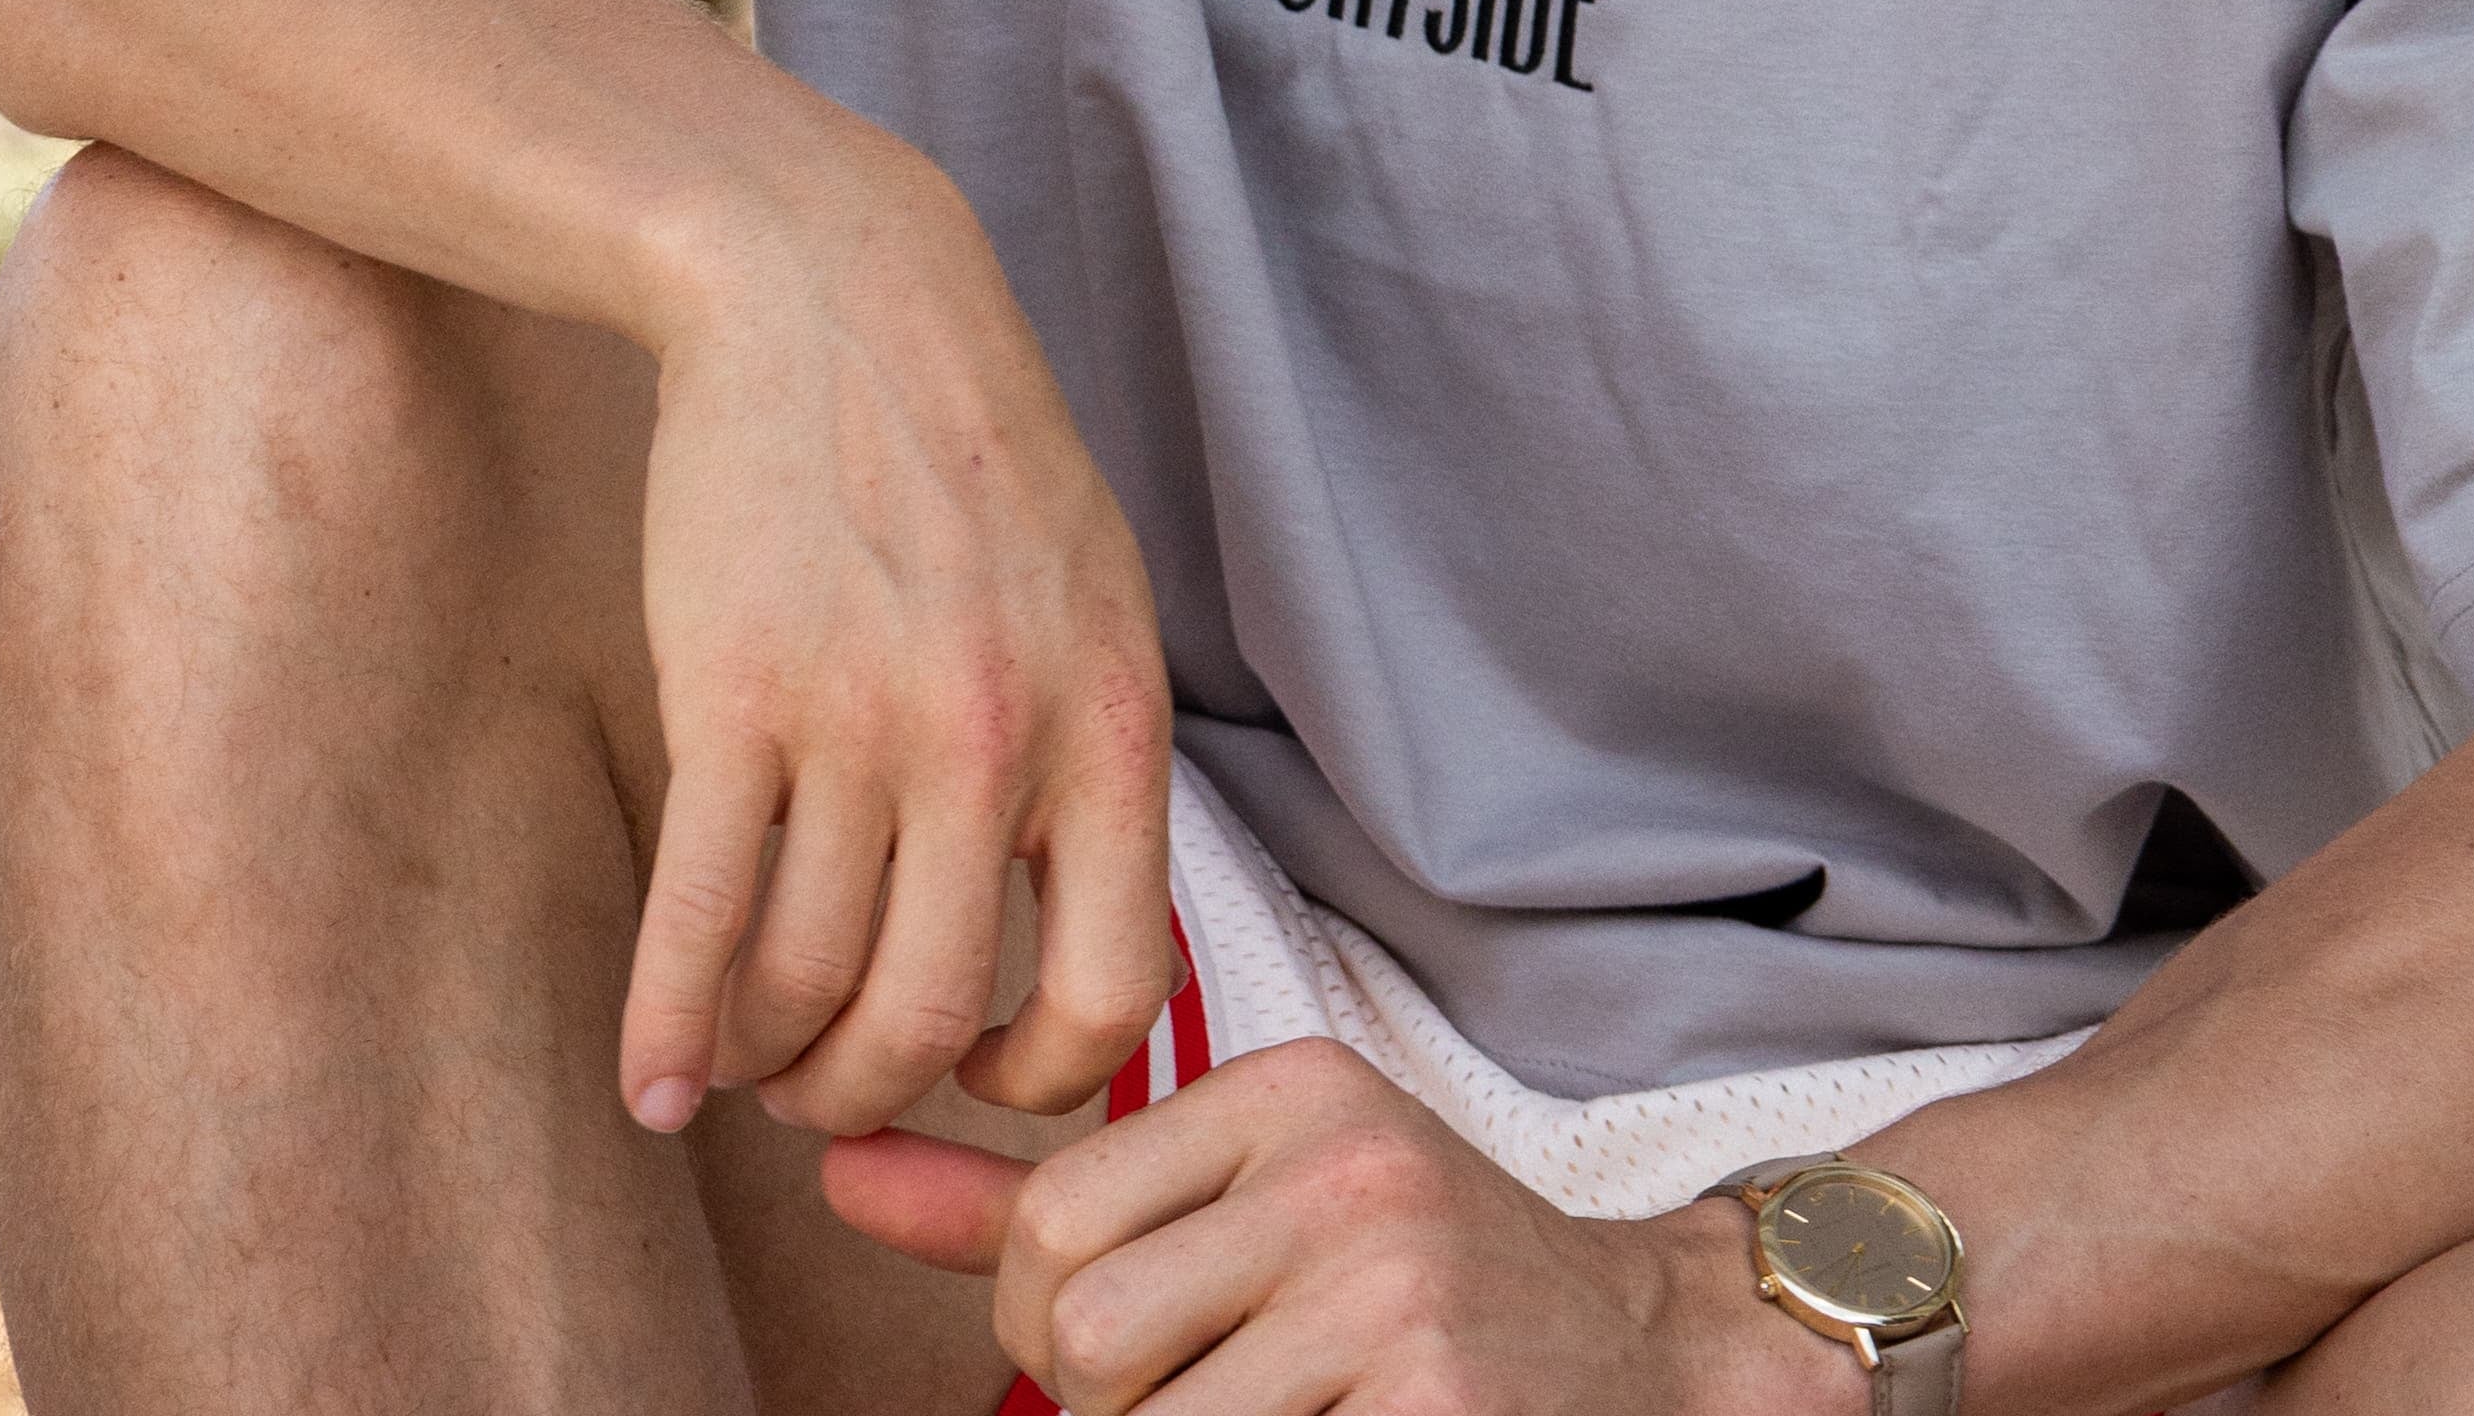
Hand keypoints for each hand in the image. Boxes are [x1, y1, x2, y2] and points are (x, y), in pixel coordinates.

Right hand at [615, 94, 1178, 1139]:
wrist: (831, 292)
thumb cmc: (967, 452)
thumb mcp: (1094, 599)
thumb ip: (1094, 763)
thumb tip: (1086, 952)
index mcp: (1108, 720)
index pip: (1112, 994)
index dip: (1039, 1081)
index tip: (976, 1074)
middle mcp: (996, 736)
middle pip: (931, 1017)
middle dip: (870, 1092)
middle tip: (826, 1092)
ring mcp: (859, 718)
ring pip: (806, 986)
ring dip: (767, 1059)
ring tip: (747, 1057)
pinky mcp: (729, 694)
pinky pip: (698, 918)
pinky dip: (667, 1032)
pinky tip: (651, 1083)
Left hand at [822, 1040, 1852, 1411]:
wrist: (1644, 1357)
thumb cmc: (1405, 1284)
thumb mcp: (1235, 1200)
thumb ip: (1023, 1199)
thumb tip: (829, 1164)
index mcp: (1287, 1089)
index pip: (1050, 1229)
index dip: (1053, 1330)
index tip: (1140, 1347)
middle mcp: (1342, 1167)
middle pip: (1084, 1339)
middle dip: (1108, 1407)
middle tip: (1202, 1399)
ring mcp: (1395, 1290)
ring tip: (1273, 1412)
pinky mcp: (1431, 1407)